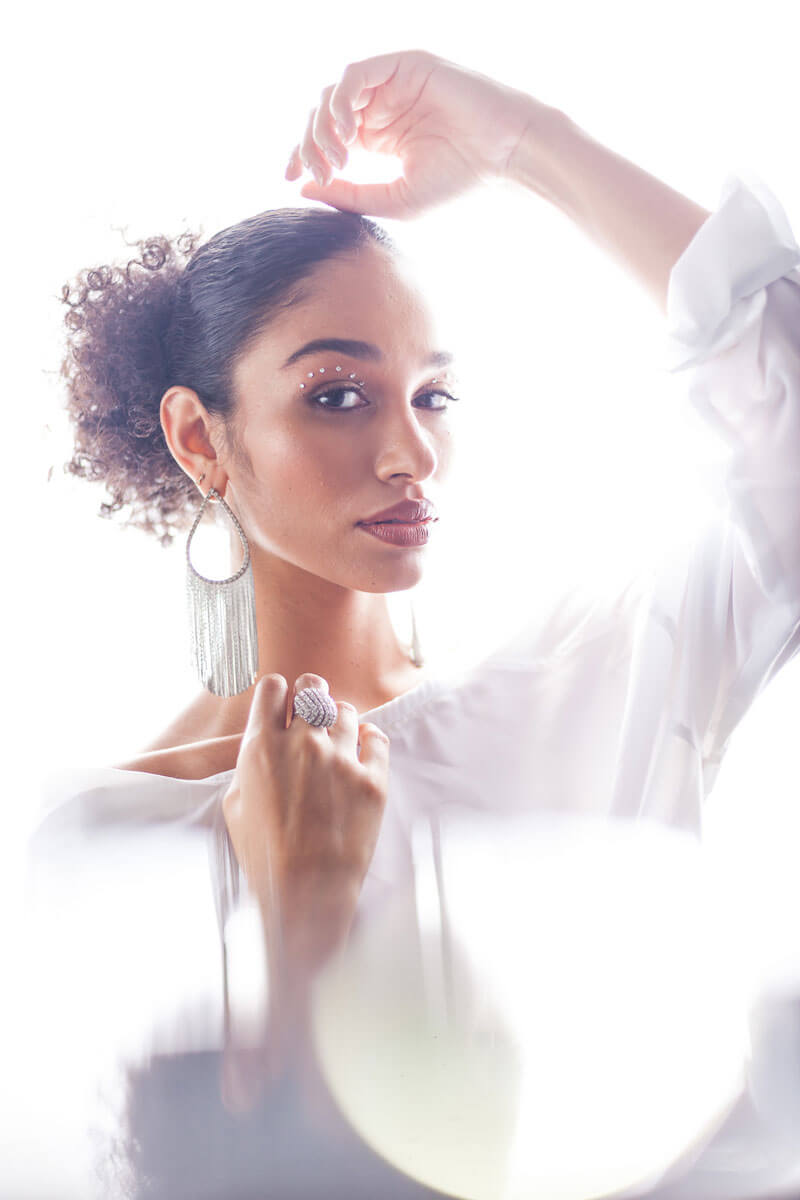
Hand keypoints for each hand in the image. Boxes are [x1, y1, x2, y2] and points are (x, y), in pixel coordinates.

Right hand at [221, 672, 389, 989]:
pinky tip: (362, 749)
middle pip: (313, 688)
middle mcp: (303, 744)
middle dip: (311, 694)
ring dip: (339, 721)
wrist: (306, 893)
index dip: (278, 693)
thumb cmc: (265, 855)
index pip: (272, 688)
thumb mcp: (235, 806)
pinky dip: (370, 739)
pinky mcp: (373, 779)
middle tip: (313, 709)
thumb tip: (263, 742)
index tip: (283, 704)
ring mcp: (341, 759)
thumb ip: (249, 765)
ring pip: (346, 711)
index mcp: (262, 748)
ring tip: (336, 741)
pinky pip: (378, 738)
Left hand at [284, 48, 549, 217]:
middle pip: (322, 116)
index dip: (302, 154)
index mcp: (377, 136)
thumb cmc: (458, 182)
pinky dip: (341, 101)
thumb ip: (349, 194)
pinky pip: (354, 75)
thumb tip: (302, 189)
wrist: (503, 156)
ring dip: (324, 126)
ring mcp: (389, 85)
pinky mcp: (401, 66)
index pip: (326, 138)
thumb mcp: (393, 198)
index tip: (291, 177)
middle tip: (321, 172)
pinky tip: (348, 132)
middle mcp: (379, 108)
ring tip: (337, 157)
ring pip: (332, 94)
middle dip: (310, 144)